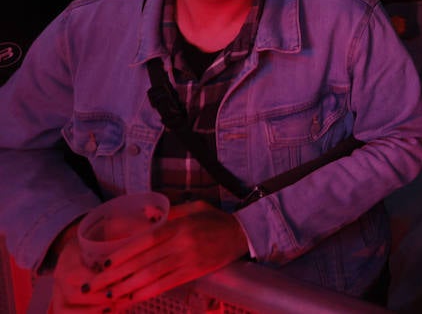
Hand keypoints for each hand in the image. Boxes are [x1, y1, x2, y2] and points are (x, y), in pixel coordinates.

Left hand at [54, 201, 246, 311]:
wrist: (244, 234)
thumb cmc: (216, 219)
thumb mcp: (194, 206)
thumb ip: (169, 211)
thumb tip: (145, 215)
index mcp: (179, 226)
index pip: (145, 240)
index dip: (122, 254)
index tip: (102, 265)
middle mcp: (181, 244)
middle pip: (142, 262)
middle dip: (115, 276)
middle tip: (93, 286)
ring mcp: (188, 260)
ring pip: (151, 276)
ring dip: (126, 288)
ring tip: (108, 297)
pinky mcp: (194, 272)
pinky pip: (166, 284)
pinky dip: (147, 293)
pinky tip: (132, 299)